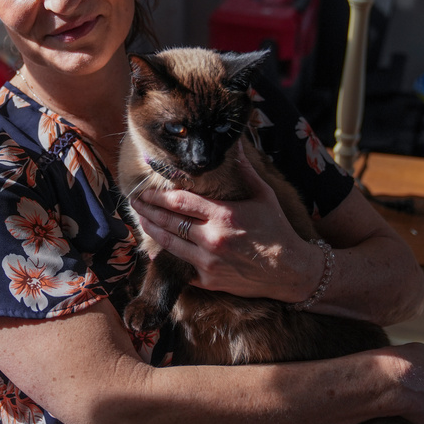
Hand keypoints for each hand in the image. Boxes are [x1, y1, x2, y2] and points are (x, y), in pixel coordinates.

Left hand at [128, 141, 322, 301]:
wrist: (291, 272)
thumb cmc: (277, 229)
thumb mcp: (263, 195)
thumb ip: (244, 170)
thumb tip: (234, 143)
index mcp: (224, 215)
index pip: (179, 201)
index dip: (157, 195)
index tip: (144, 190)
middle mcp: (212, 239)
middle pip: (167, 222)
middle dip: (146, 210)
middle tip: (133, 201)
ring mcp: (208, 262)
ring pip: (168, 244)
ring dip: (150, 230)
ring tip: (139, 219)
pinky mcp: (209, 280)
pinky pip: (179, 267)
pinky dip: (165, 257)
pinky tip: (154, 248)